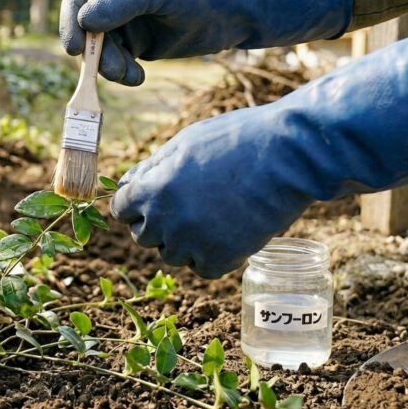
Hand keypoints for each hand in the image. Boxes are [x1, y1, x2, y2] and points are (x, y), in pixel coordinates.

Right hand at [59, 0, 352, 85]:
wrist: (232, 10)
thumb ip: (121, 4)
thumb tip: (84, 21)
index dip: (70, 18)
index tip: (75, 46)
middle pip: (85, 26)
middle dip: (94, 51)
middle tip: (108, 70)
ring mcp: (121, 22)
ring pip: (98, 49)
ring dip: (109, 66)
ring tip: (131, 76)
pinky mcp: (134, 44)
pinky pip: (115, 62)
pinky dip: (122, 73)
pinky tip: (137, 77)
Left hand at [111, 31, 407, 277]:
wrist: (286, 155)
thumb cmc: (237, 140)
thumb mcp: (185, 143)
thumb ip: (152, 168)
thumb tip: (127, 184)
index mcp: (152, 187)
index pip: (120, 209)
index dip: (135, 204)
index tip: (153, 200)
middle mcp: (165, 219)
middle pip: (143, 236)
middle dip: (158, 224)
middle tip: (188, 208)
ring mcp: (192, 242)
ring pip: (171, 255)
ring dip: (184, 241)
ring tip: (212, 217)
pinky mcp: (221, 259)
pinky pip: (201, 268)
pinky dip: (212, 256)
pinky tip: (227, 233)